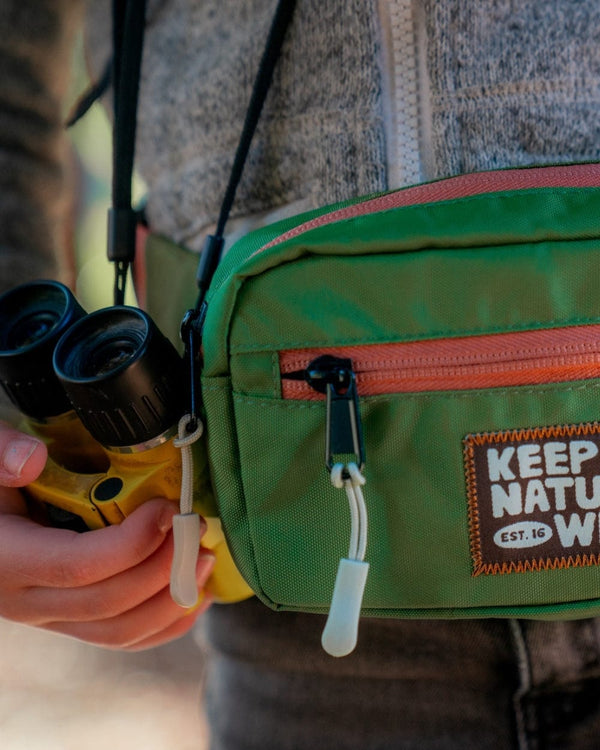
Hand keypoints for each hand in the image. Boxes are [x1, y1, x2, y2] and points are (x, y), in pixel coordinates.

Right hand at [0, 424, 213, 649]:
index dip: (133, 542)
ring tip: (204, 558)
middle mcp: (26, 600)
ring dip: (172, 599)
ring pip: (119, 632)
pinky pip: (121, 638)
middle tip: (196, 527)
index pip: (78, 566)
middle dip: (164, 567)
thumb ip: (1, 452)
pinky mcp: (70, 620)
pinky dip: (164, 624)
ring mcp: (49, 616)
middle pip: (108, 603)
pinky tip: (194, 595)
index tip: (168, 509)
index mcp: (8, 558)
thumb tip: (31, 459)